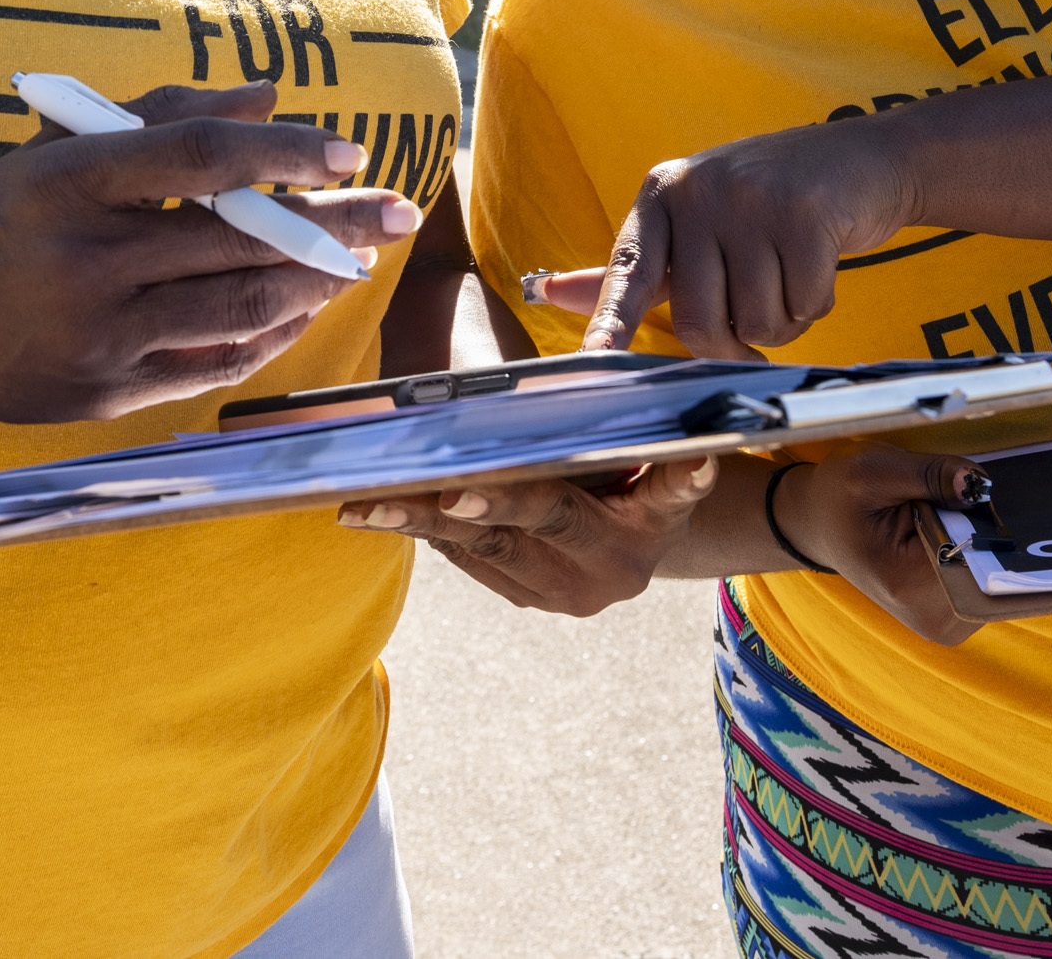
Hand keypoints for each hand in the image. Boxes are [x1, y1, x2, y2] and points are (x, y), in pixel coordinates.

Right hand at [0, 81, 416, 424]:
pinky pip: (215, 363)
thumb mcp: (57, 147)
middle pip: (239, 240)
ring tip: (355, 259)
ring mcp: (97, 336)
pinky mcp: (105, 393)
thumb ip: (162, 110)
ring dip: (313, 283)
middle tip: (398, 211)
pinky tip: (299, 307)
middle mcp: (84, 261)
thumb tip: (268, 94)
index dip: (282, 151)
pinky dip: (269, 333)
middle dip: (335, 226)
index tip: (348, 152)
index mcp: (66, 182)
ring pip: (240, 308)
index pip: (197, 158)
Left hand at [335, 458, 719, 615]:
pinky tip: (382, 508)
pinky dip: (429, 530)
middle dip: (446, 513)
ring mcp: (558, 593)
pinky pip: (471, 560)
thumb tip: (689, 455)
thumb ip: (672, 465)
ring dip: (417, 524)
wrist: (658, 528)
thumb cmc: (661, 466)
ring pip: (479, 551)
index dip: (516, 501)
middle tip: (385, 500)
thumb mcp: (674, 463)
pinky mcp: (527, 596)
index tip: (461, 492)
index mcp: (637, 536)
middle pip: (512, 534)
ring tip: (361, 503)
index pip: (567, 512)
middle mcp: (598, 576)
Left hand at [582, 120, 915, 356]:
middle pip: (699, 320)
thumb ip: (635, 267)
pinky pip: (804, 306)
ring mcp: (752, 199)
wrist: (865, 159)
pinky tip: (822, 264)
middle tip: (759, 320)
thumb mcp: (696, 223)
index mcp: (662, 195)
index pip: (629, 268)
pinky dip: (817, 304)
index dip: (612, 317)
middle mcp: (699, 191)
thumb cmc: (771, 203)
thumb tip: (551, 292)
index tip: (596, 355)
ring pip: (756, 322)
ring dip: (783, 323)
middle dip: (733, 344)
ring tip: (793, 274)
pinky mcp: (806, 212)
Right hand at [773, 447, 988, 647]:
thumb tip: (978, 484)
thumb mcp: (873, 468)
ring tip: (942, 514)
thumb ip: (931, 473)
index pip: (984, 559)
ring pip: (995, 573)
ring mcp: (946, 623)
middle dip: (983, 527)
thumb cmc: (840, 495)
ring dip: (981, 537)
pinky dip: (977, 550)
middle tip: (949, 499)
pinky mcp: (953, 615)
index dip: (986, 521)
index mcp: (911, 587)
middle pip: (995, 568)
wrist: (818, 522)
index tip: (970, 497)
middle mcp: (936, 620)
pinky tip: (949, 530)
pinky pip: (986, 579)